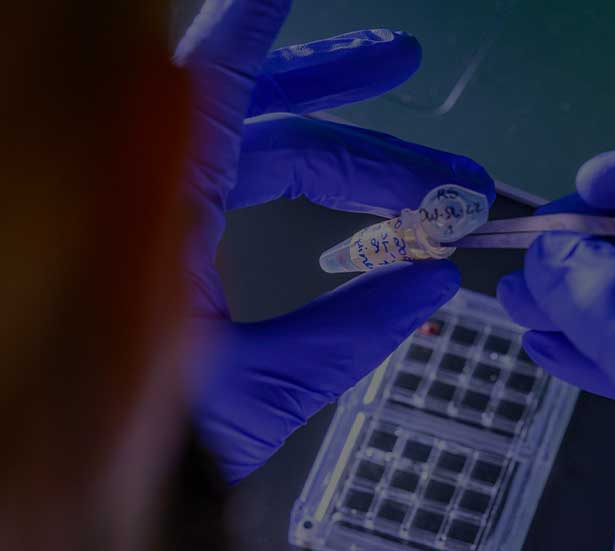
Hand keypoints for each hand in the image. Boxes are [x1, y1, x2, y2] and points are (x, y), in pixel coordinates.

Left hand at [175, 1, 494, 484]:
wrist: (92, 490)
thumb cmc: (142, 445)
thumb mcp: (252, 390)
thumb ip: (346, 335)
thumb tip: (432, 284)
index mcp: (159, 214)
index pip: (219, 86)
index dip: (260, 26)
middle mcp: (159, 198)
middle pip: (278, 132)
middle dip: (375, 151)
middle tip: (450, 178)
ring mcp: (169, 213)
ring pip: (262, 142)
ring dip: (337, 127)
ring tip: (397, 91)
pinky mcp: (180, 239)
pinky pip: (246, 177)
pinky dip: (300, 170)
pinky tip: (344, 176)